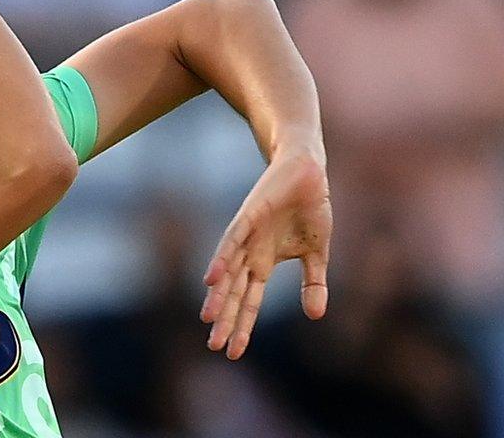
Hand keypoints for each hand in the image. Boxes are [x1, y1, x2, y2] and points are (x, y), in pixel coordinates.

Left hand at [200, 152, 331, 359]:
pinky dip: (222, 259)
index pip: (249, 301)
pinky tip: (211, 278)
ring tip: (208, 320)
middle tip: (214, 347)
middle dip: (226, 319)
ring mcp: (246, 237)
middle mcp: (250, 254)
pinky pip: (231, 241)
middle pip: (234, 293)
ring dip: (219, 295)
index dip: (242, 325)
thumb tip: (316, 315)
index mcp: (264, 264)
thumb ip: (313, 284)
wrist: (307, 172)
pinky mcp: (247, 217)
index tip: (234, 352)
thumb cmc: (309, 210)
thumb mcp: (317, 254)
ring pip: (228, 271)